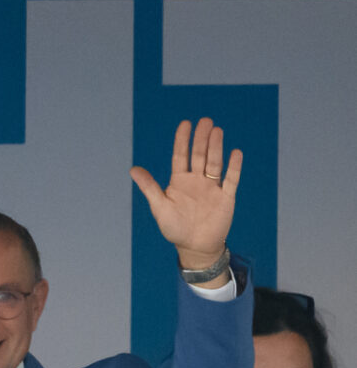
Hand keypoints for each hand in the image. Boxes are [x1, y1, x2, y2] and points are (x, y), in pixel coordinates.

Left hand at [130, 118, 241, 270]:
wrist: (194, 247)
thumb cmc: (174, 228)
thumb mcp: (159, 206)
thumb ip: (149, 187)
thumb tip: (133, 169)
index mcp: (179, 181)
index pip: (181, 156)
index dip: (182, 140)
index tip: (185, 124)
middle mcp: (196, 181)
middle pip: (200, 155)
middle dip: (201, 139)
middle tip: (205, 121)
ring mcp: (212, 188)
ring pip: (215, 163)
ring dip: (216, 147)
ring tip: (217, 130)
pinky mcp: (226, 197)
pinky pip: (231, 180)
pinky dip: (233, 167)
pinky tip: (235, 153)